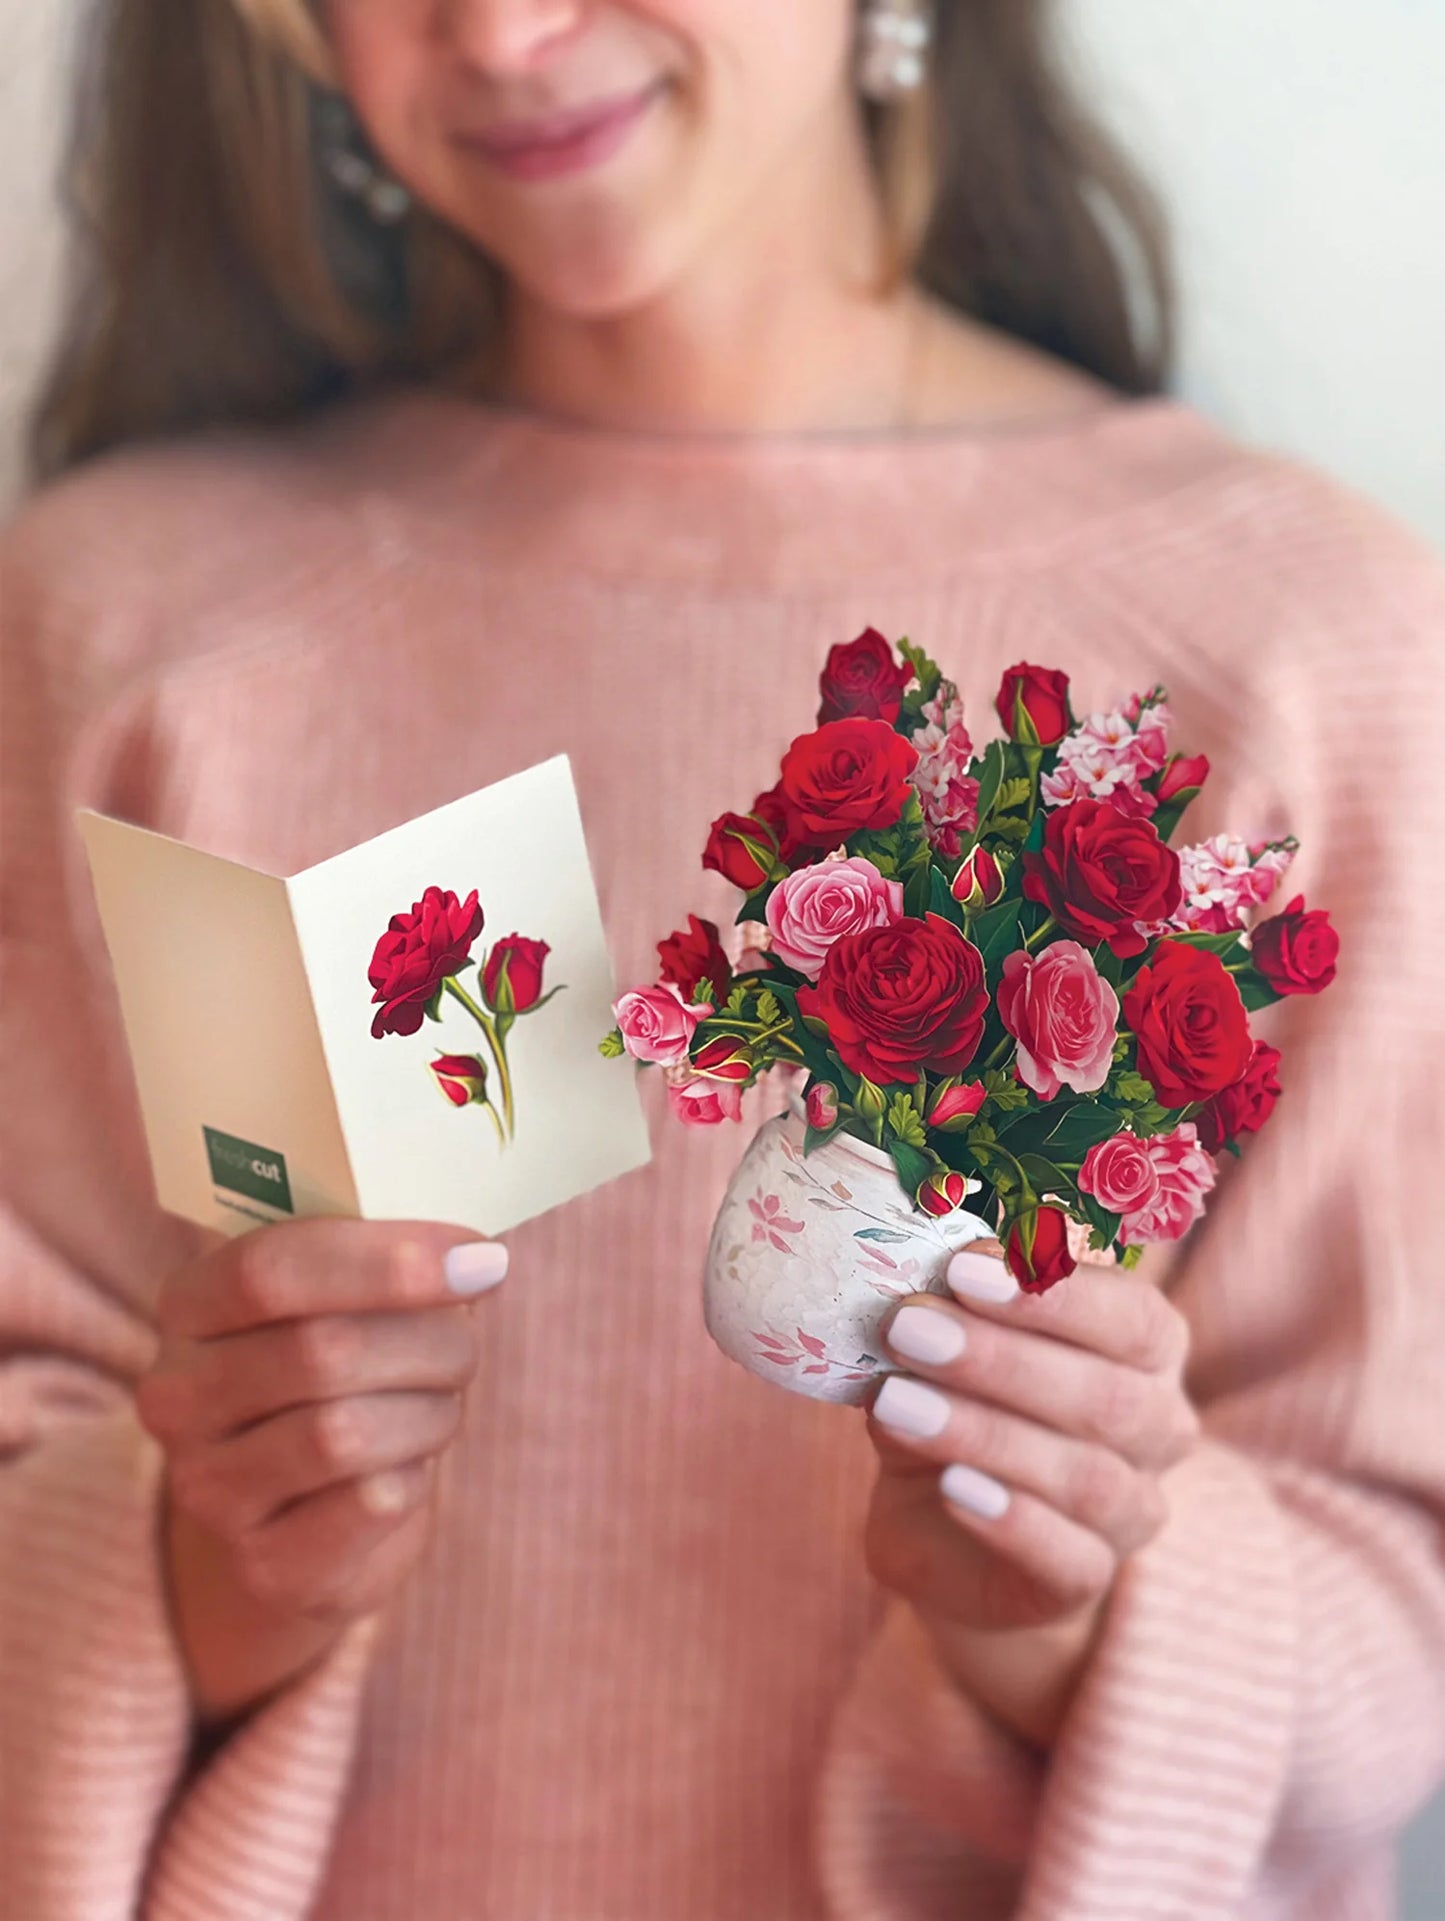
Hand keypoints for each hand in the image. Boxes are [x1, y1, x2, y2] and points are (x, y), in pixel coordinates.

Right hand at [136, 1216, 505, 1725]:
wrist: (302, 1518)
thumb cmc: (339, 1377)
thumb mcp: (339, 1302)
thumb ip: (385, 1262)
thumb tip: (473, 1258)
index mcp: (189, 1305)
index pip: (269, 1271)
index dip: (384, 1262)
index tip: (477, 1260)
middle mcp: (177, 1395)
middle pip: (322, 1351)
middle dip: (428, 1341)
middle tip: (466, 1344)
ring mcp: (207, 1487)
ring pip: (346, 1432)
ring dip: (428, 1410)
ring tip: (438, 1405)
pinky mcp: (263, 1564)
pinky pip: (370, 1504)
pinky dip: (415, 1475)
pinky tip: (408, 1466)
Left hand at [862, 1238, 1199, 1746]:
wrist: (947, 1526)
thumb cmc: (958, 1398)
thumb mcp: (948, 1336)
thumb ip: (946, 1299)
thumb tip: (899, 1252)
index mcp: (1144, 1348)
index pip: (1132, 1317)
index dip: (1054, 1293)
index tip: (961, 1268)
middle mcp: (1159, 1428)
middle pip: (1108, 1396)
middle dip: (1001, 1358)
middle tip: (909, 1326)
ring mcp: (1130, 1513)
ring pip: (1085, 1477)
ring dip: (985, 1433)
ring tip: (896, 1403)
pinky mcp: (1082, 1581)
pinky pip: (1068, 1558)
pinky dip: (1010, 1520)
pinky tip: (952, 1488)